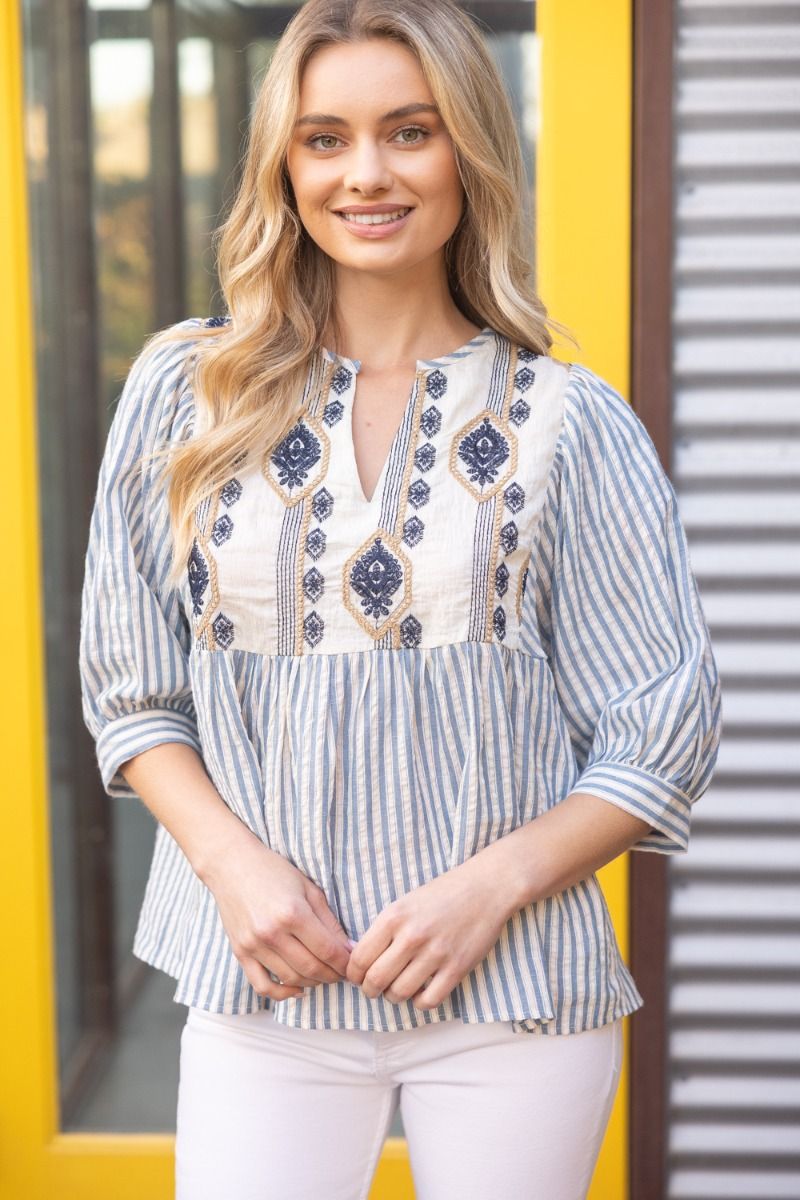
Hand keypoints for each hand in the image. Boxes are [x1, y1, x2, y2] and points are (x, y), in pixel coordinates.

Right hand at [203, 826, 353, 1001]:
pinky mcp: (240, 953)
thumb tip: (349, 949)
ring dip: (312, 983)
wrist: (231, 865)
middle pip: (311, 968)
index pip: (328, 950)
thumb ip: (329, 921)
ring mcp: (253, 945)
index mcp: (293, 913)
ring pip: (290, 979)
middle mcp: (272, 933)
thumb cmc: (273, 871)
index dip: (345, 963)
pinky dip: (282, 994)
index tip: (354, 965)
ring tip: (323, 975)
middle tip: (343, 973)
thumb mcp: (308, 888)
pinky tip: (297, 989)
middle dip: (333, 975)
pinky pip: (262, 985)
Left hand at [344, 858, 511, 1009]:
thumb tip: (358, 958)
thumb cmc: (442, 894)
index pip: (359, 958)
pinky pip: (429, 1001)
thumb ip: (383, 930)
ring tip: (397, 989)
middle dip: (370, 990)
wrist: (485, 888)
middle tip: (374, 989)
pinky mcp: (457, 968)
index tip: (358, 977)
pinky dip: (420, 1002)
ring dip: (393, 997)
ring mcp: (435, 954)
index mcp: (394, 917)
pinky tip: (421, 991)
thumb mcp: (404, 903)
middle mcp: (412, 936)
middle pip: (376, 980)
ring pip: (399, 993)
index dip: (353, 975)